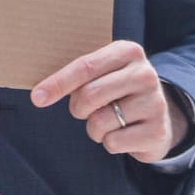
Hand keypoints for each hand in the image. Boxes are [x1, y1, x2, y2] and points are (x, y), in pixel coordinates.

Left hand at [30, 40, 189, 162]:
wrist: (157, 117)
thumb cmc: (117, 91)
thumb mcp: (103, 73)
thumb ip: (79, 75)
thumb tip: (40, 94)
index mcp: (128, 52)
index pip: (85, 67)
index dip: (58, 83)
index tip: (37, 98)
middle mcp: (145, 74)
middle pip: (90, 95)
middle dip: (77, 108)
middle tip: (84, 110)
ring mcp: (155, 103)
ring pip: (100, 122)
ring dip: (94, 128)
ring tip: (110, 121)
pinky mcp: (158, 131)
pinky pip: (113, 142)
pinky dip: (109, 143)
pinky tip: (124, 134)